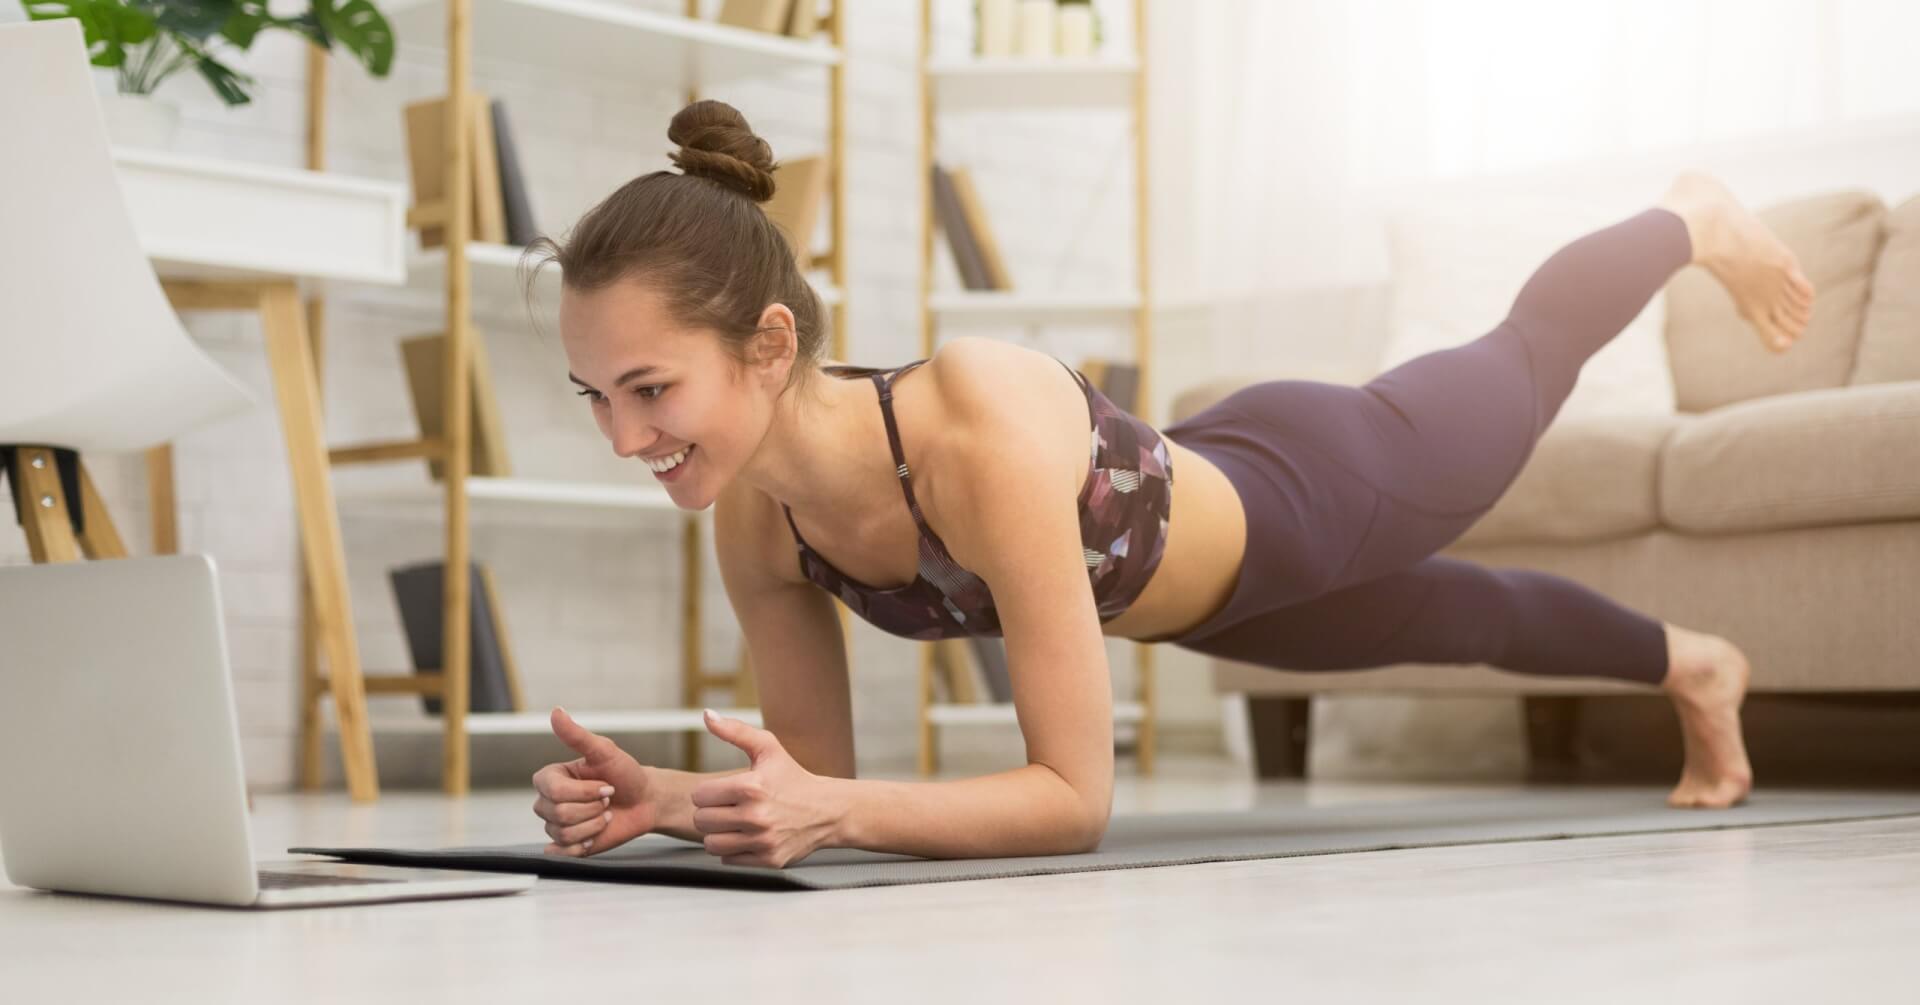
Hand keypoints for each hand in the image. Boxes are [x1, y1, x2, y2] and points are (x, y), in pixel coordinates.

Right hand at [532, 707, 656, 856]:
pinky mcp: (567, 846)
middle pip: (558, 814)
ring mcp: (557, 824)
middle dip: (593, 808)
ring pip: (564, 833)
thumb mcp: (604, 751)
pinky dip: (582, 846)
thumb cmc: (625, 773)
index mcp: (551, 778)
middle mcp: (549, 801)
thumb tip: (557, 711)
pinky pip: (562, 853)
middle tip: (608, 799)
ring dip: (594, 825)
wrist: (644, 800)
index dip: (585, 792)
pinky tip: (596, 834)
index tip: (606, 784)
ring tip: (606, 814)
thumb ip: (577, 735)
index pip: (554, 791)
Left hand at [692, 708, 844, 868]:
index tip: (721, 792)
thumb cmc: (793, 778)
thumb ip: (735, 731)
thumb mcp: (768, 748)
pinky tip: (746, 837)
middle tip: (726, 808)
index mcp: (751, 787)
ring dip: (718, 834)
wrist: (827, 810)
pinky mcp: (769, 859)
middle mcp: (756, 816)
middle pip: (702, 821)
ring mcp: (763, 840)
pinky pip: (728, 859)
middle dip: (709, 813)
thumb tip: (706, 715)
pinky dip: (733, 850)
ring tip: (732, 824)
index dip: (707, 793)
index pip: (699, 796)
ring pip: (711, 843)